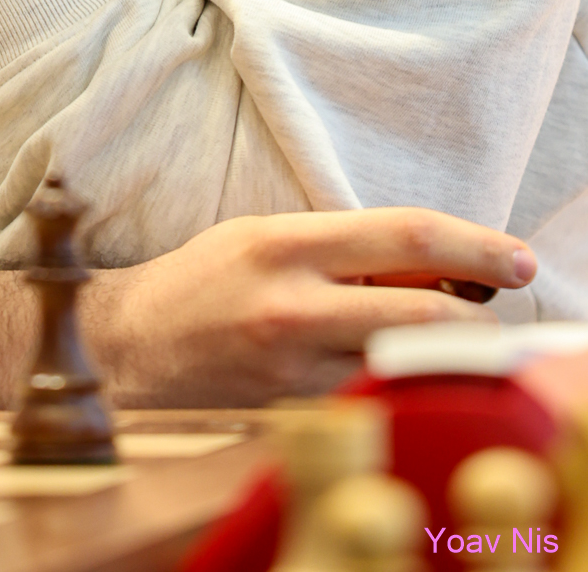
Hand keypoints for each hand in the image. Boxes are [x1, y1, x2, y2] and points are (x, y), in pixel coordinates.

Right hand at [90, 207, 534, 406]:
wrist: (133, 347)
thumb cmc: (206, 280)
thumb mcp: (267, 237)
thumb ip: (342, 247)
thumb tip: (433, 259)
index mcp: (285, 245)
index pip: (404, 235)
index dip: (474, 244)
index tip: (515, 257)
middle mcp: (293, 306)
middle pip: (423, 311)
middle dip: (480, 313)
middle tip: (502, 306)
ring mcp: (295, 369)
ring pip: (405, 362)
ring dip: (446, 352)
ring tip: (451, 332)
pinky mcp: (294, 413)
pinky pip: (370, 395)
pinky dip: (398, 379)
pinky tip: (396, 364)